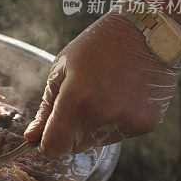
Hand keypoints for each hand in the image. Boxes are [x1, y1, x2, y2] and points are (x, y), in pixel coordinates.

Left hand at [24, 12, 179, 156]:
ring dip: (94, 127)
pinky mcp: (146, 124)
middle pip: (76, 147)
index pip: (55, 147)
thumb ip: (47, 108)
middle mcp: (103, 115)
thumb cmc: (99, 45)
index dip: (48, 143)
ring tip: (104, 93)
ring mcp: (127, 122)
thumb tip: (31, 137)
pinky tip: (121, 96)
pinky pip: (120, 134)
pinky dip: (115, 122)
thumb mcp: (62, 68)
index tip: (48, 134)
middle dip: (71, 132)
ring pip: (98, 142)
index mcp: (77, 99)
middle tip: (80, 101)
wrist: (148, 33)